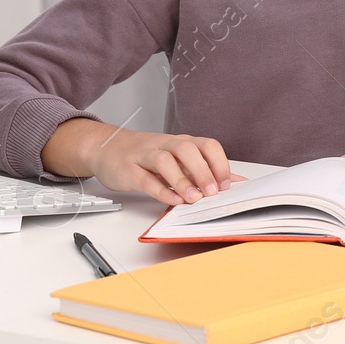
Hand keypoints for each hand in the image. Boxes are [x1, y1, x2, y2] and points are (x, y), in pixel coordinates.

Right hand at [77, 125, 246, 205]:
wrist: (107, 148)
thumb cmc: (146, 156)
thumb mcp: (177, 160)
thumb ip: (204, 170)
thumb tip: (237, 182)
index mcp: (181, 142)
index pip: (207, 145)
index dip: (219, 164)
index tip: (227, 185)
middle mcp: (165, 145)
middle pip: (187, 149)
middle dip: (203, 171)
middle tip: (212, 193)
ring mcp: (145, 155)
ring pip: (165, 161)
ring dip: (182, 180)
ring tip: (193, 198)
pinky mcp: (129, 169)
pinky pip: (145, 178)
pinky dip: (160, 190)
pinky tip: (171, 200)